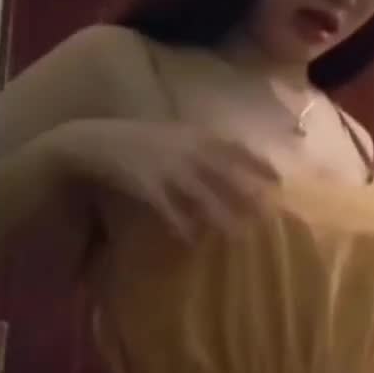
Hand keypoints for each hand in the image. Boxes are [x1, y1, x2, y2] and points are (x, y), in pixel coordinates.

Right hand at [46, 118, 279, 240]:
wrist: (94, 141)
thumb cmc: (136, 139)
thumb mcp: (170, 134)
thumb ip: (197, 145)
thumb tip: (225, 160)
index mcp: (191, 134)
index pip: (233, 147)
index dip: (257, 162)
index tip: (279, 179)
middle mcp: (184, 149)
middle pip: (224, 174)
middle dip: (247, 193)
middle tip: (269, 214)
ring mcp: (166, 167)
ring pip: (201, 194)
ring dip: (222, 214)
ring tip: (240, 235)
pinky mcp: (146, 185)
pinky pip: (169, 208)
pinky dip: (182, 223)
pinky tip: (192, 239)